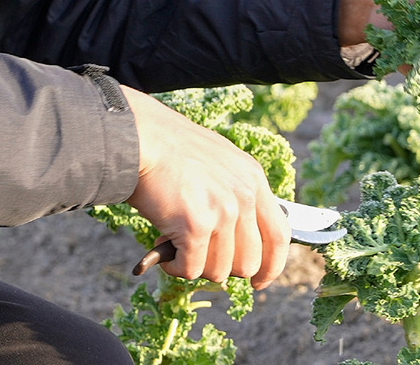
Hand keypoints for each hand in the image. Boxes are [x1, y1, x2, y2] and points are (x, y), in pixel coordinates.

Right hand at [122, 86, 290, 288]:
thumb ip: (233, 192)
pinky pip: (191, 269)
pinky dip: (176, 267)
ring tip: (176, 244)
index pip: (279, 235)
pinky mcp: (195, 226)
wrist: (140, 138)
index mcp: (253, 179)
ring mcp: (222, 212)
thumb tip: (233, 236)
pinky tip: (163, 248)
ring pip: (219, 270)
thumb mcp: (218, 160)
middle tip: (199, 255)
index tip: (259, 280)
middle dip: (223, 267)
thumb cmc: (168, 148)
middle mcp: (243, 196)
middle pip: (249, 262)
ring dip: (195, 265)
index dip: (271, 265)